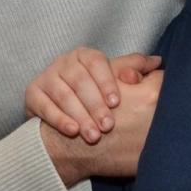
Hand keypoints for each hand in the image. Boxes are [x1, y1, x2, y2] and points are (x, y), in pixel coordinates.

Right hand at [25, 47, 160, 143]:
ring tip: (93, 135)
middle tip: (107, 126)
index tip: (117, 102)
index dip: (106, 82)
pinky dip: (59, 119)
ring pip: (62, 94)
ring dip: (79, 115)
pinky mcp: (32, 93)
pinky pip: (44, 105)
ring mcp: (47, 76)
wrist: (63, 114)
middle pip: (79, 80)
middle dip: (94, 105)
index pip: (96, 62)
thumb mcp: (114, 80)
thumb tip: (157, 62)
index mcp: (85, 55)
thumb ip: (134, 69)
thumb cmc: (95, 94)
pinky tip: (72, 131)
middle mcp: (64, 61)